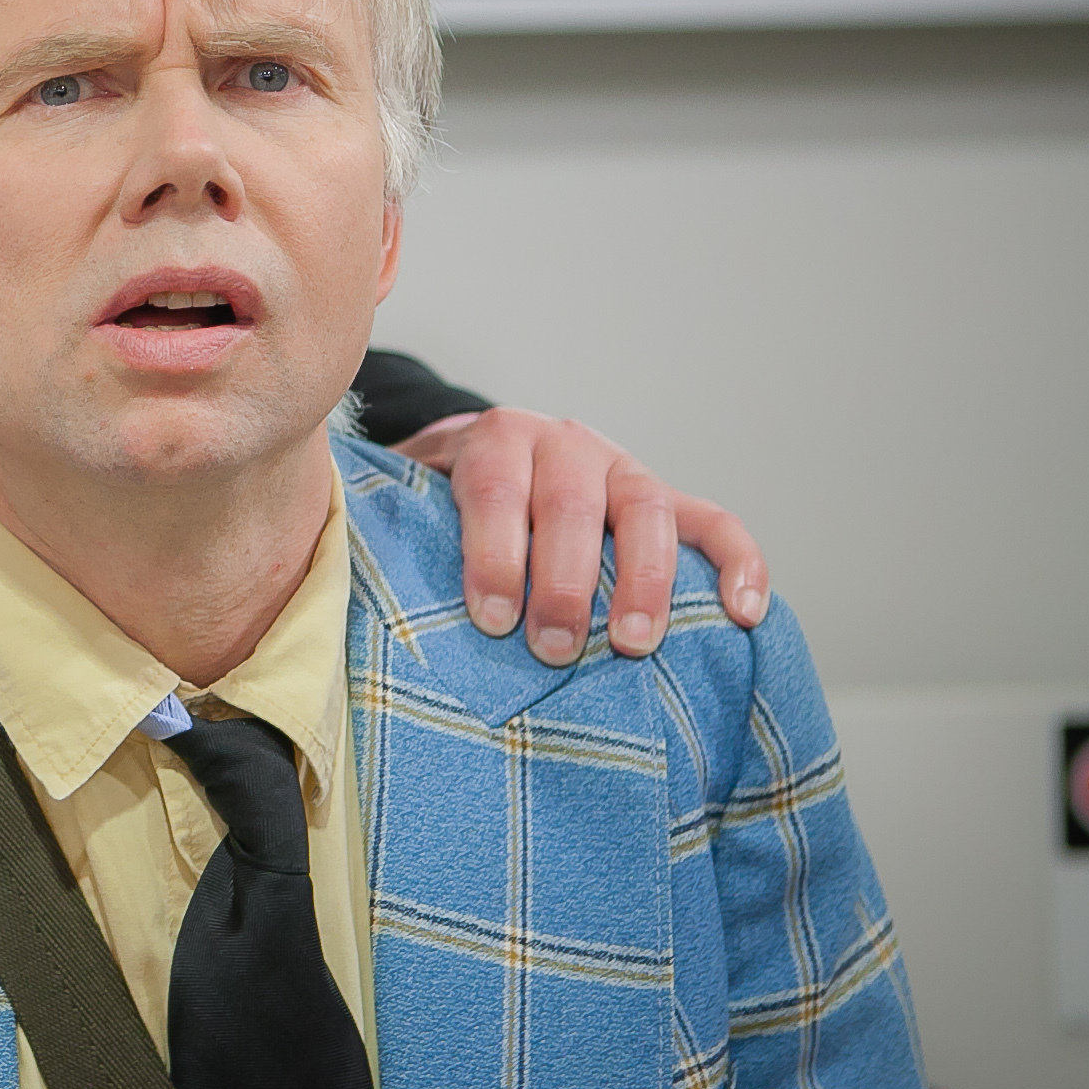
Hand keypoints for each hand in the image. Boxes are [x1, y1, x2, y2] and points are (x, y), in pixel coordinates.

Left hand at [394, 409, 768, 666]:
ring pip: (644, 510)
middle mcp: (561, 443)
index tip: (490, 617)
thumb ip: (394, 530)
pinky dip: (738, 562)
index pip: (494, 490)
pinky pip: (714, 522)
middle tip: (553, 648)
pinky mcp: (666, 498)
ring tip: (633, 644)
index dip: (493, 553)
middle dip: (561, 579)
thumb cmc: (439, 503)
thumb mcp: (407, 502)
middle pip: (568, 503)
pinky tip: (743, 611)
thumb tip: (345, 584)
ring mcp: (620, 468)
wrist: (486, 455)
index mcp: (492, 440)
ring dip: (642, 579)